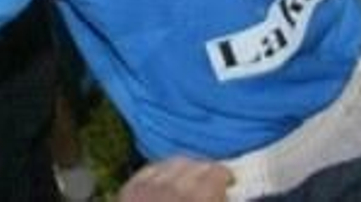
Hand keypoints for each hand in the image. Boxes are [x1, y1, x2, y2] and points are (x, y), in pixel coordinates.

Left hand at [118, 157, 232, 201]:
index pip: (215, 173)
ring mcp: (147, 188)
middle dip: (207, 170)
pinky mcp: (129, 190)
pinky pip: (151, 169)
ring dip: (186, 168)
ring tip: (191, 178)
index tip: (230, 180)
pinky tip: (167, 179)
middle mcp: (171, 189)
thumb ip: (216, 200)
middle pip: (195, 164)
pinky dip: (162, 171)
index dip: (225, 175)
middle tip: (213, 180)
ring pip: (173, 162)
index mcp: (195, 198)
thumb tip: (225, 194)